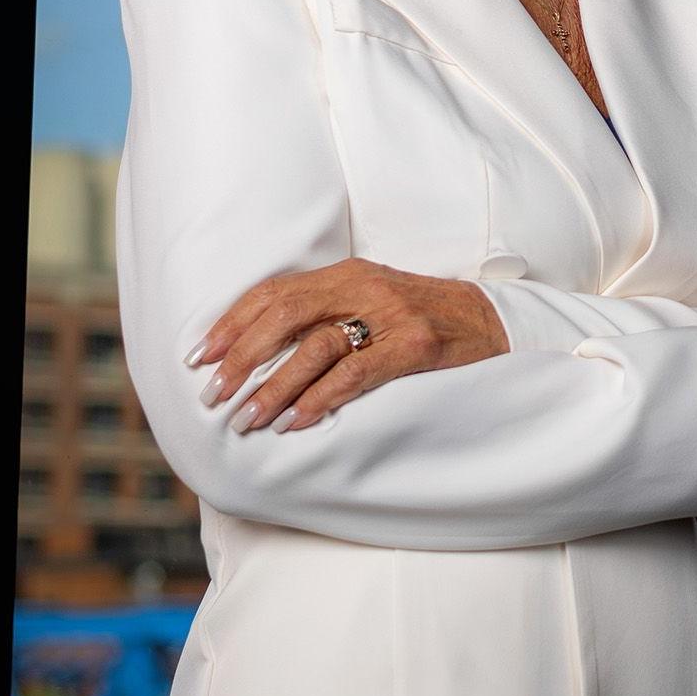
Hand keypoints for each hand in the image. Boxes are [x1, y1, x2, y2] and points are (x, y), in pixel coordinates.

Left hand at [188, 260, 511, 434]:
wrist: (496, 323)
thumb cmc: (426, 320)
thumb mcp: (373, 303)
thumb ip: (327, 314)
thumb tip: (262, 351)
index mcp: (348, 273)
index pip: (275, 291)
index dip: (232, 323)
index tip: (200, 356)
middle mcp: (365, 286)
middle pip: (286, 313)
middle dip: (241, 355)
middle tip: (214, 393)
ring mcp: (392, 314)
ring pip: (315, 346)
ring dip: (274, 387)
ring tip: (248, 418)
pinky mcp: (415, 345)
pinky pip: (355, 373)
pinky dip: (319, 399)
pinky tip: (296, 422)